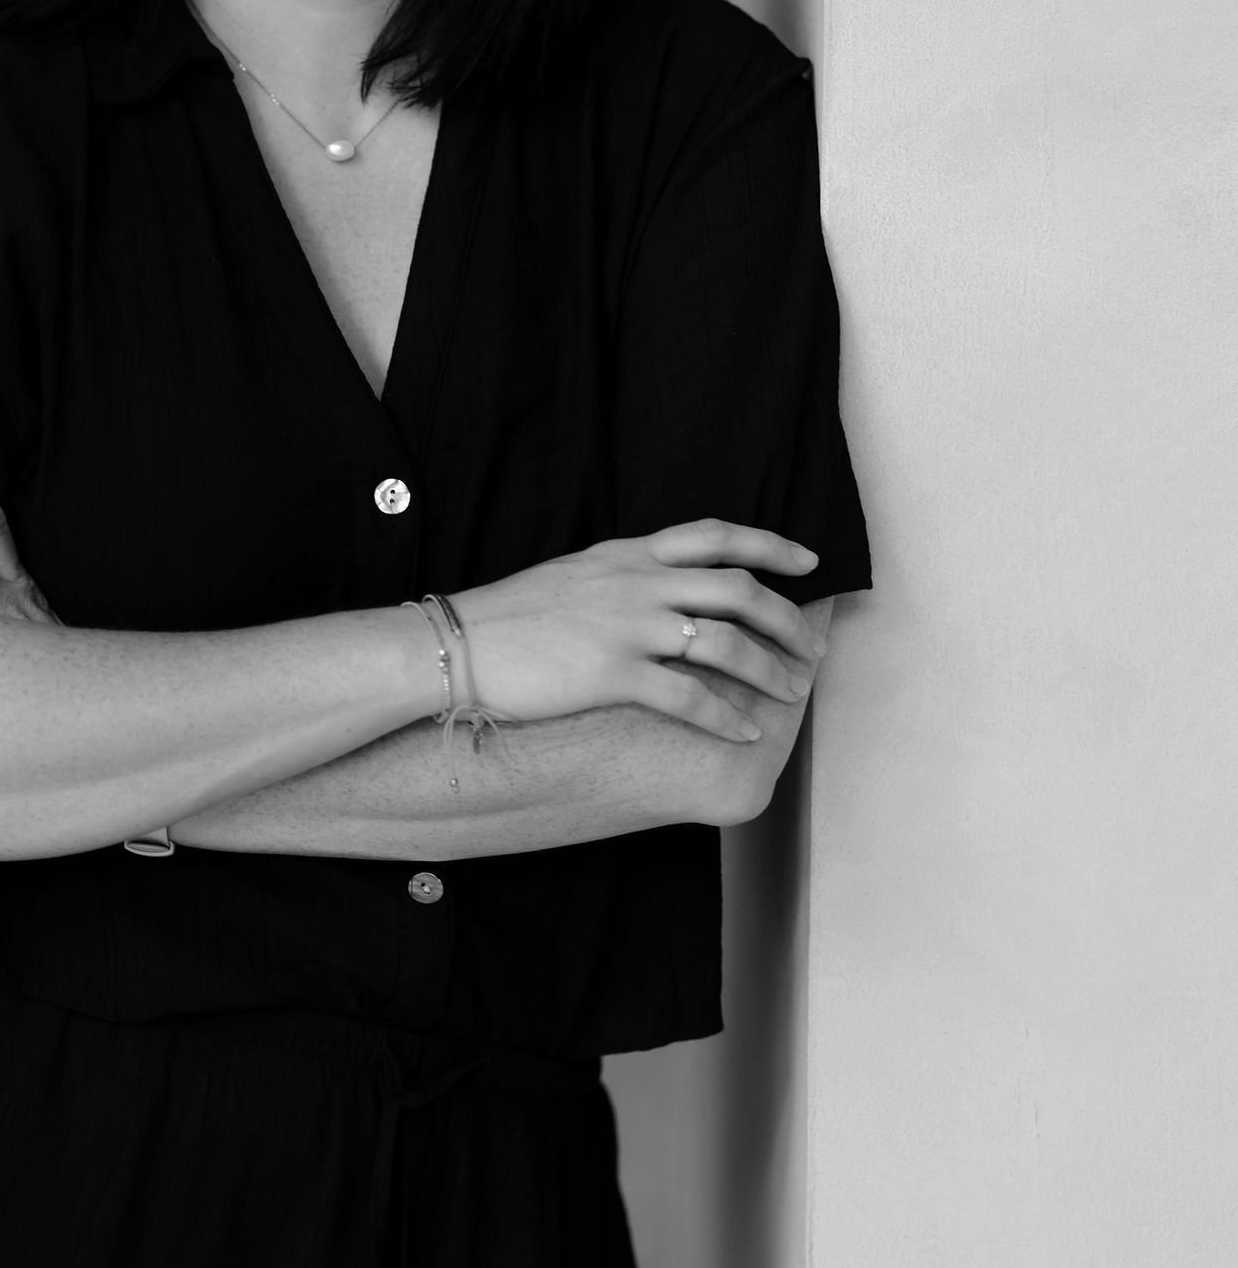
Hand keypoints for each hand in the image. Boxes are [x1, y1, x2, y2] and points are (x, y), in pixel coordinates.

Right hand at [453, 522, 826, 742]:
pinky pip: (687, 694)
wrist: (456, 642)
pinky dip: (724, 715)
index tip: (808, 561)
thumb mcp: (575, 574)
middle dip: (787, 618)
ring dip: (767, 669)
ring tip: (791, 694)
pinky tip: (742, 731)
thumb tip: (661, 585)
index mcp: (628, 554)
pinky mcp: (611, 672)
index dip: (771, 546)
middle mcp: (636, 582)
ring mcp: (626, 626)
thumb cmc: (509, 616)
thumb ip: (624, 574)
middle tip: (812, 647)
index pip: (715, 535)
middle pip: (737, 588)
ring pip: (723, 640)